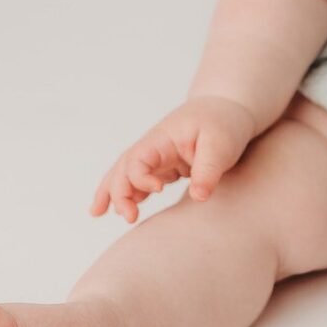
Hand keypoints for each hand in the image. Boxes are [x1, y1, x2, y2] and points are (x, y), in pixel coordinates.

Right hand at [89, 95, 257, 223]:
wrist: (230, 109)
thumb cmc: (225, 123)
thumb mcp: (221, 144)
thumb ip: (209, 169)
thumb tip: (199, 198)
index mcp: (162, 138)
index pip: (137, 160)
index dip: (140, 178)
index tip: (159, 190)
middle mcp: (154, 147)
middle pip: (123, 168)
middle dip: (118, 192)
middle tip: (128, 218)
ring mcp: (158, 157)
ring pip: (125, 174)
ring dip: (112, 192)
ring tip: (96, 213)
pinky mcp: (167, 167)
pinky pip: (141, 180)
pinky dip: (129, 193)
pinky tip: (125, 209)